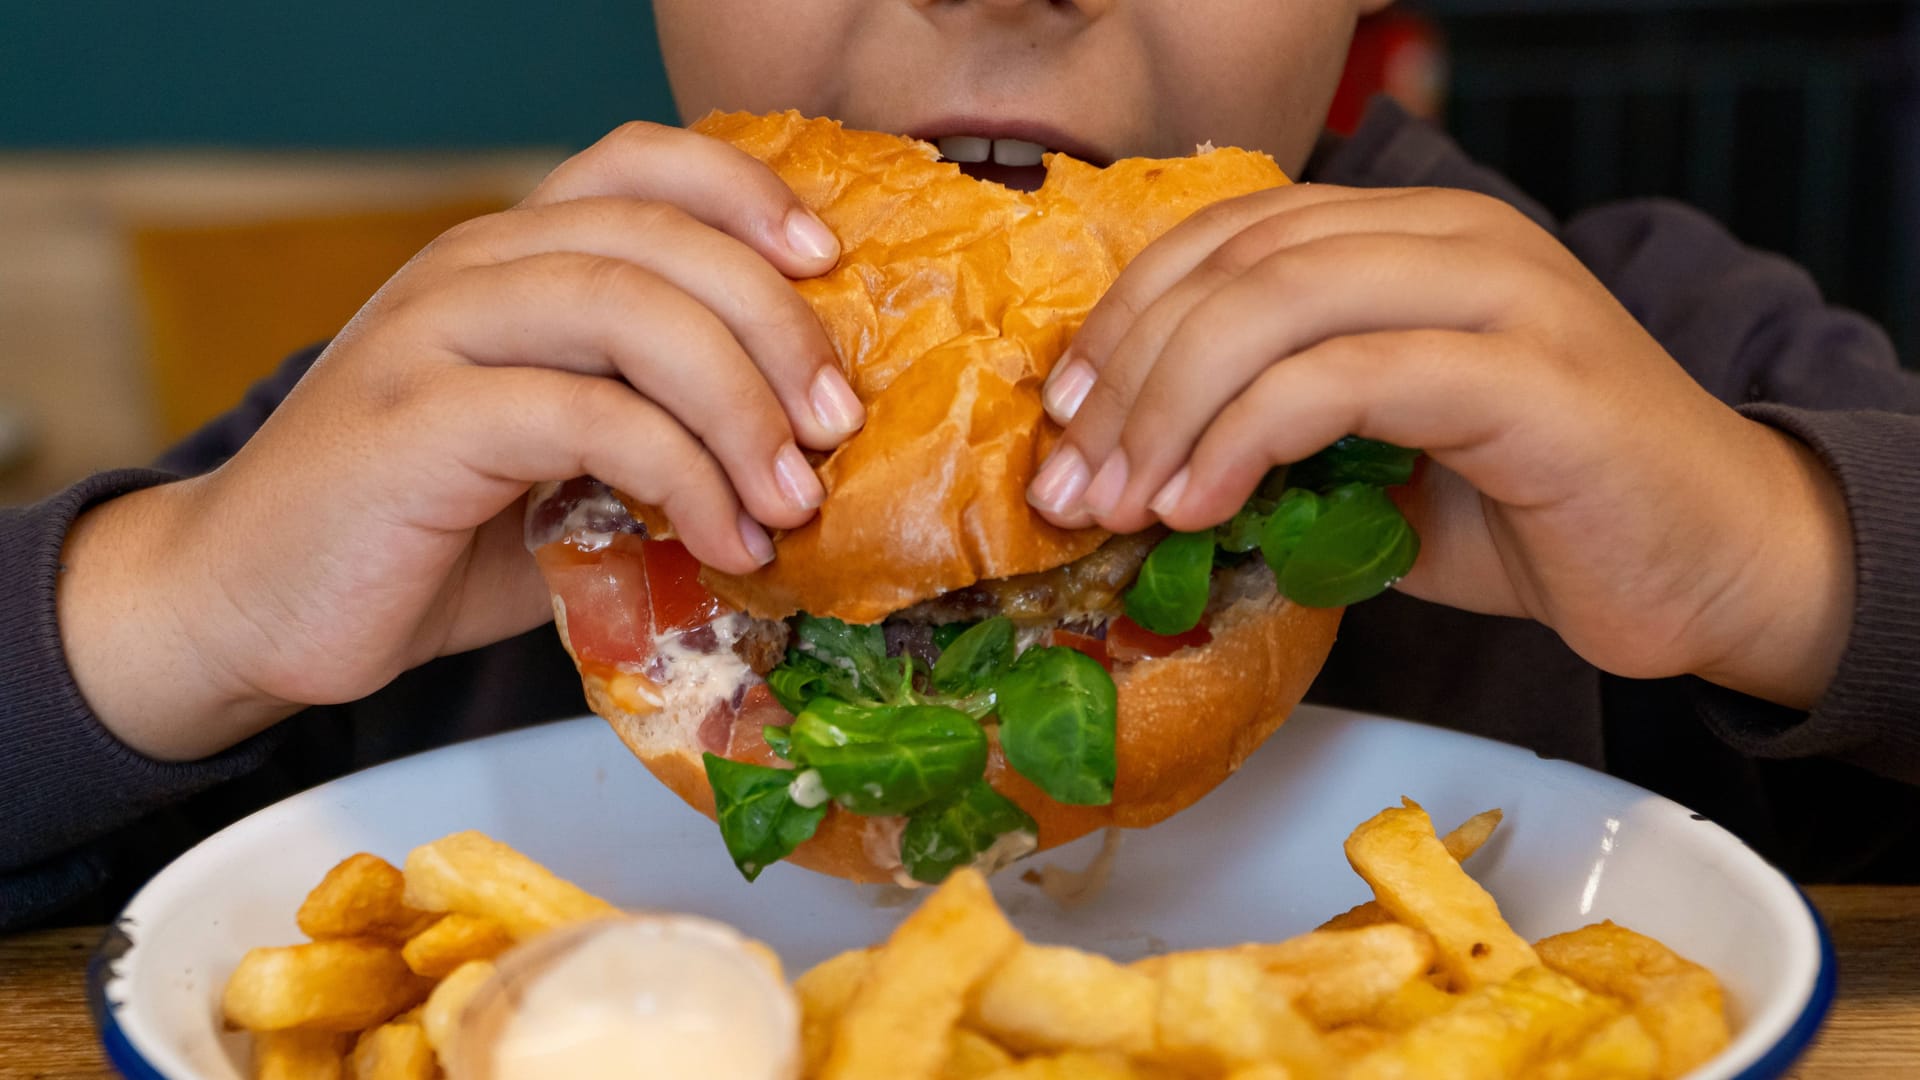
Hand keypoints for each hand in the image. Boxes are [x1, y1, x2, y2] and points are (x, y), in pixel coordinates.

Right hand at [60, 121, 865, 758]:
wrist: (246, 605)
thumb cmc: (415, 535)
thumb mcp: (553, 463)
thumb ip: (648, 426)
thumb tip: (797, 453)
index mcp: (505, 257)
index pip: (637, 165)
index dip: (745, 195)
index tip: (829, 268)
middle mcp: (469, 269)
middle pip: (660, 238)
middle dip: (777, 325)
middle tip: (836, 423)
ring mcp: (435, 336)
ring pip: (631, 312)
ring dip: (740, 406)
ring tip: (793, 499)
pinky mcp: (418, 421)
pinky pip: (587, 415)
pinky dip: (680, 477)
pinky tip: (722, 542)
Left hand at [1025, 184, 1852, 707]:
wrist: (1713, 570)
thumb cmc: (1541, 514)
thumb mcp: (1377, 461)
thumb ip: (1276, 432)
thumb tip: (1135, 466)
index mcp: (1410, 237)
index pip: (1230, 234)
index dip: (1128, 314)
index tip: (1066, 414)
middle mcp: (1451, 237)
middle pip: (1236, 259)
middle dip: (1126, 371)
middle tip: (1071, 477)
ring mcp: (1497, 293)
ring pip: (1276, 302)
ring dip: (1168, 407)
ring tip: (1119, 500)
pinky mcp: (1525, 374)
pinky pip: (1343, 378)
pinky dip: (1245, 439)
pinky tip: (1197, 506)